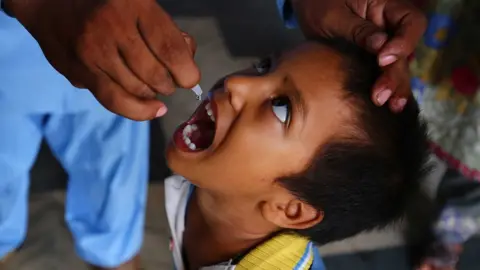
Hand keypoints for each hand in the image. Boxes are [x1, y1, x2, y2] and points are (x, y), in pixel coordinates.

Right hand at [6, 0, 199, 120]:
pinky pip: (115, 101)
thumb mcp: (141, 5)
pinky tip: (153, 110)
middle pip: (155, 73)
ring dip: (154, 95)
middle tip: (169, 81)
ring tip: (155, 88)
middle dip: (169, 84)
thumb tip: (187, 60)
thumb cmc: (108, 5)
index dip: (186, 71)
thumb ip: (167, 31)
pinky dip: (139, 111)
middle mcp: (113, 27)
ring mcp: (94, 51)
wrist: (52, 4)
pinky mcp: (81, 72)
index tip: (189, 78)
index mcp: (135, 4)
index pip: (170, 48)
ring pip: (138, 89)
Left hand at [292, 0, 426, 111]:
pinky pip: (383, 72)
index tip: (383, 58)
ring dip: (395, 86)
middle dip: (395, 74)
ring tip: (392, 106)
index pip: (412, 22)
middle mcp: (390, 26)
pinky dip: (385, 87)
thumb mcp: (335, 16)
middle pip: (404, 51)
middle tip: (381, 95)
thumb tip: (381, 46)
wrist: (307, 8)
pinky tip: (387, 105)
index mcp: (386, 7)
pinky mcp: (372, 58)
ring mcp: (383, 43)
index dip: (404, 42)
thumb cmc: (320, 4)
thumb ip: (358, 30)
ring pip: (397, 65)